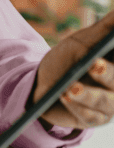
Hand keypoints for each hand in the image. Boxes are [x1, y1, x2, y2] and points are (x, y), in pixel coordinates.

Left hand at [33, 9, 113, 129]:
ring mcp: (110, 106)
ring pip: (105, 103)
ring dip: (88, 95)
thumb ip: (106, 28)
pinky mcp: (94, 120)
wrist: (41, 85)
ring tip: (70, 87)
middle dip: (108, 74)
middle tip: (95, 64)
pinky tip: (64, 97)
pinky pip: (90, 116)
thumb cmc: (67, 60)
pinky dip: (77, 106)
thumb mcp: (82, 41)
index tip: (101, 58)